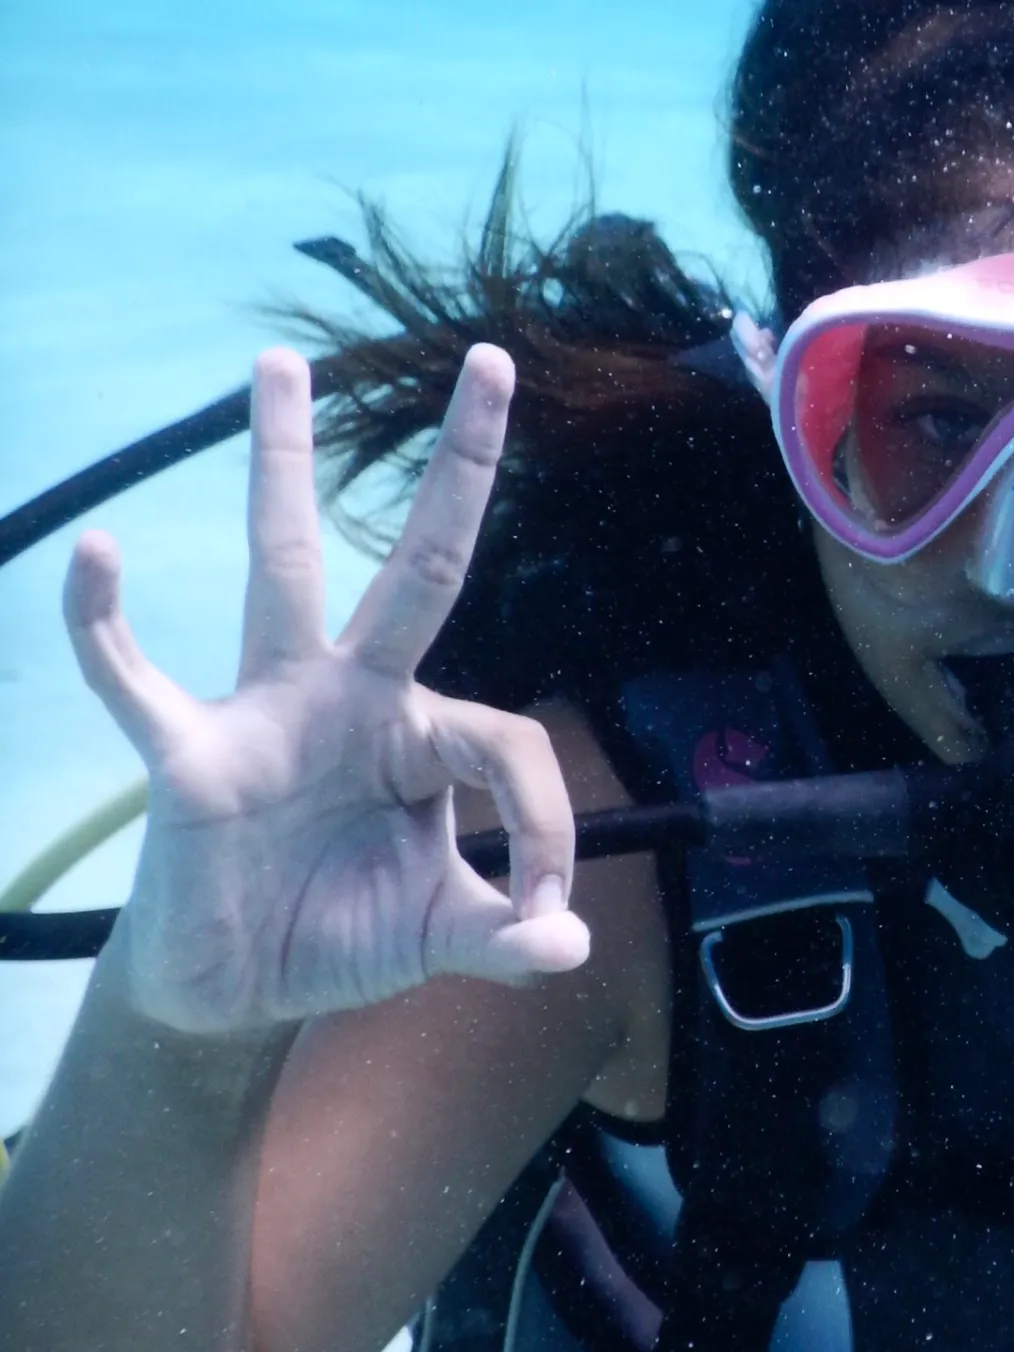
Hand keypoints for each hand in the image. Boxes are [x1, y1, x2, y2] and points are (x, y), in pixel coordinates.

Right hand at [63, 344, 588, 1032]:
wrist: (242, 985)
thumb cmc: (347, 935)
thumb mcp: (441, 937)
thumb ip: (505, 938)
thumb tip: (573, 951)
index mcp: (428, 740)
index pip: (509, 738)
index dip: (548, 824)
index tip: (546, 909)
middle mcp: (359, 699)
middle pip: (422, 570)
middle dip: (462, 472)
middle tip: (494, 359)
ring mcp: (271, 712)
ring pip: (285, 573)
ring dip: (282, 471)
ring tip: (283, 365)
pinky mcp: (190, 752)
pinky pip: (133, 678)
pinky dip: (104, 626)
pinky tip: (94, 554)